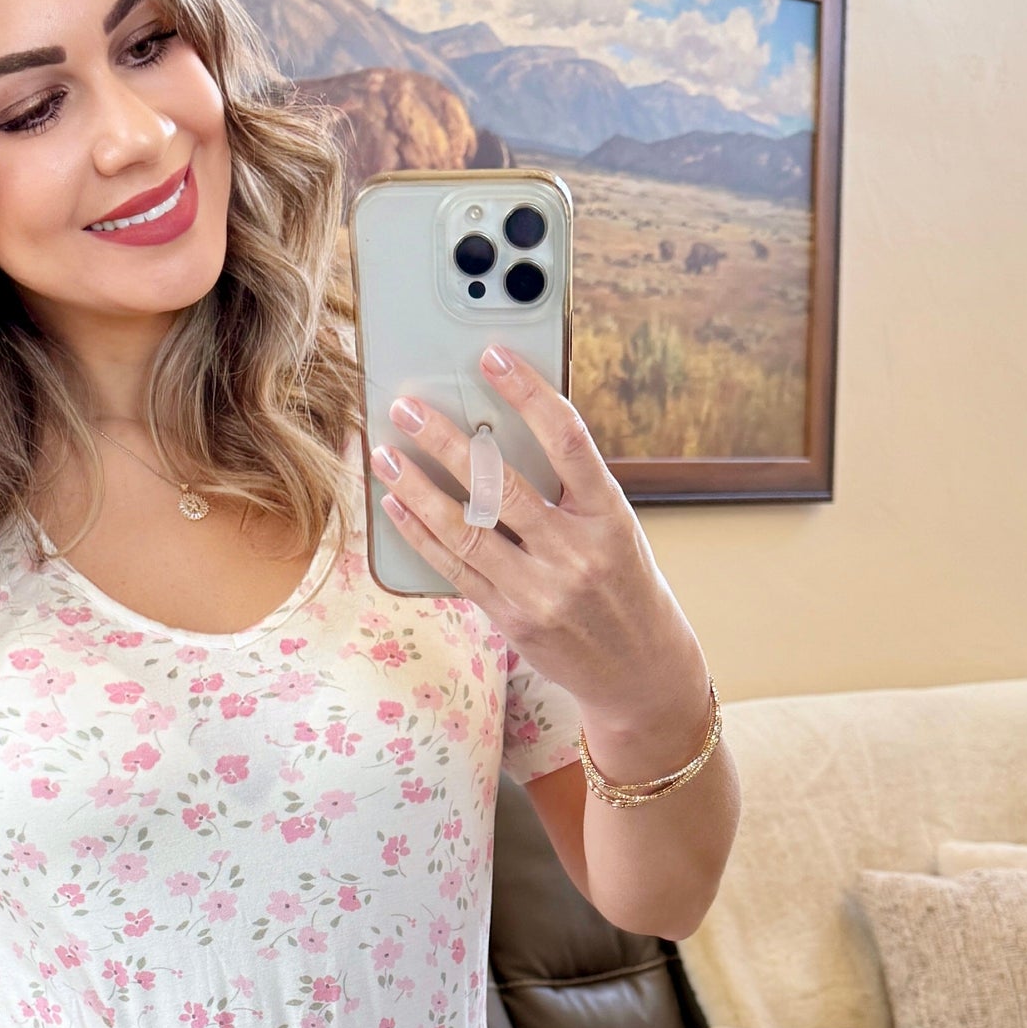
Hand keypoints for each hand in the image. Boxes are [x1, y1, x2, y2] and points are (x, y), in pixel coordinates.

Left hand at [369, 342, 712, 774]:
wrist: (640, 671)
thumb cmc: (625, 586)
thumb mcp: (615, 529)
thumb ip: (568, 490)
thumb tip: (497, 435)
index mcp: (609, 516)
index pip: (567, 440)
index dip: (528, 393)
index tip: (492, 356)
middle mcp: (576, 552)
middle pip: (501, 485)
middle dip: (447, 442)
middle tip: (408, 407)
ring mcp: (541, 591)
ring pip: (467, 530)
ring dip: (418, 489)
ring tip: (386, 455)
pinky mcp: (512, 620)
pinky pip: (456, 570)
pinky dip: (422, 535)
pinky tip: (397, 507)